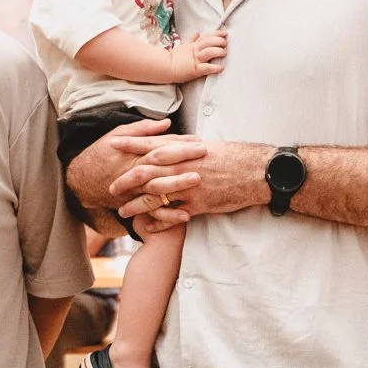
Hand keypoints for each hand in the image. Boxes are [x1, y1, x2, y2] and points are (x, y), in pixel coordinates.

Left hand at [109, 137, 267, 227]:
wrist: (257, 173)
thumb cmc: (234, 156)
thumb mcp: (207, 146)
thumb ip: (185, 145)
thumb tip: (169, 139)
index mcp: (185, 150)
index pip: (151, 145)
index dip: (130, 145)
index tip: (112, 144)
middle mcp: (183, 167)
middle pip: (146, 172)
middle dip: (125, 180)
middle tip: (110, 187)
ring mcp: (189, 187)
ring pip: (155, 197)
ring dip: (136, 205)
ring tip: (122, 211)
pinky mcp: (198, 205)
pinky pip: (173, 216)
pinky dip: (158, 223)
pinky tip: (147, 228)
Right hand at [168, 31, 227, 82]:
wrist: (164, 67)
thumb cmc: (174, 58)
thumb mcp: (182, 46)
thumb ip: (191, 40)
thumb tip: (197, 33)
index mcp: (193, 45)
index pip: (206, 36)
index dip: (216, 33)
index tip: (224, 32)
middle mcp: (195, 51)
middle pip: (208, 42)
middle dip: (218, 40)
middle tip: (225, 42)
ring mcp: (195, 60)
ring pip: (208, 52)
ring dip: (217, 51)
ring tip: (224, 52)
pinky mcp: (195, 70)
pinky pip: (206, 68)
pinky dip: (214, 68)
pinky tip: (221, 67)